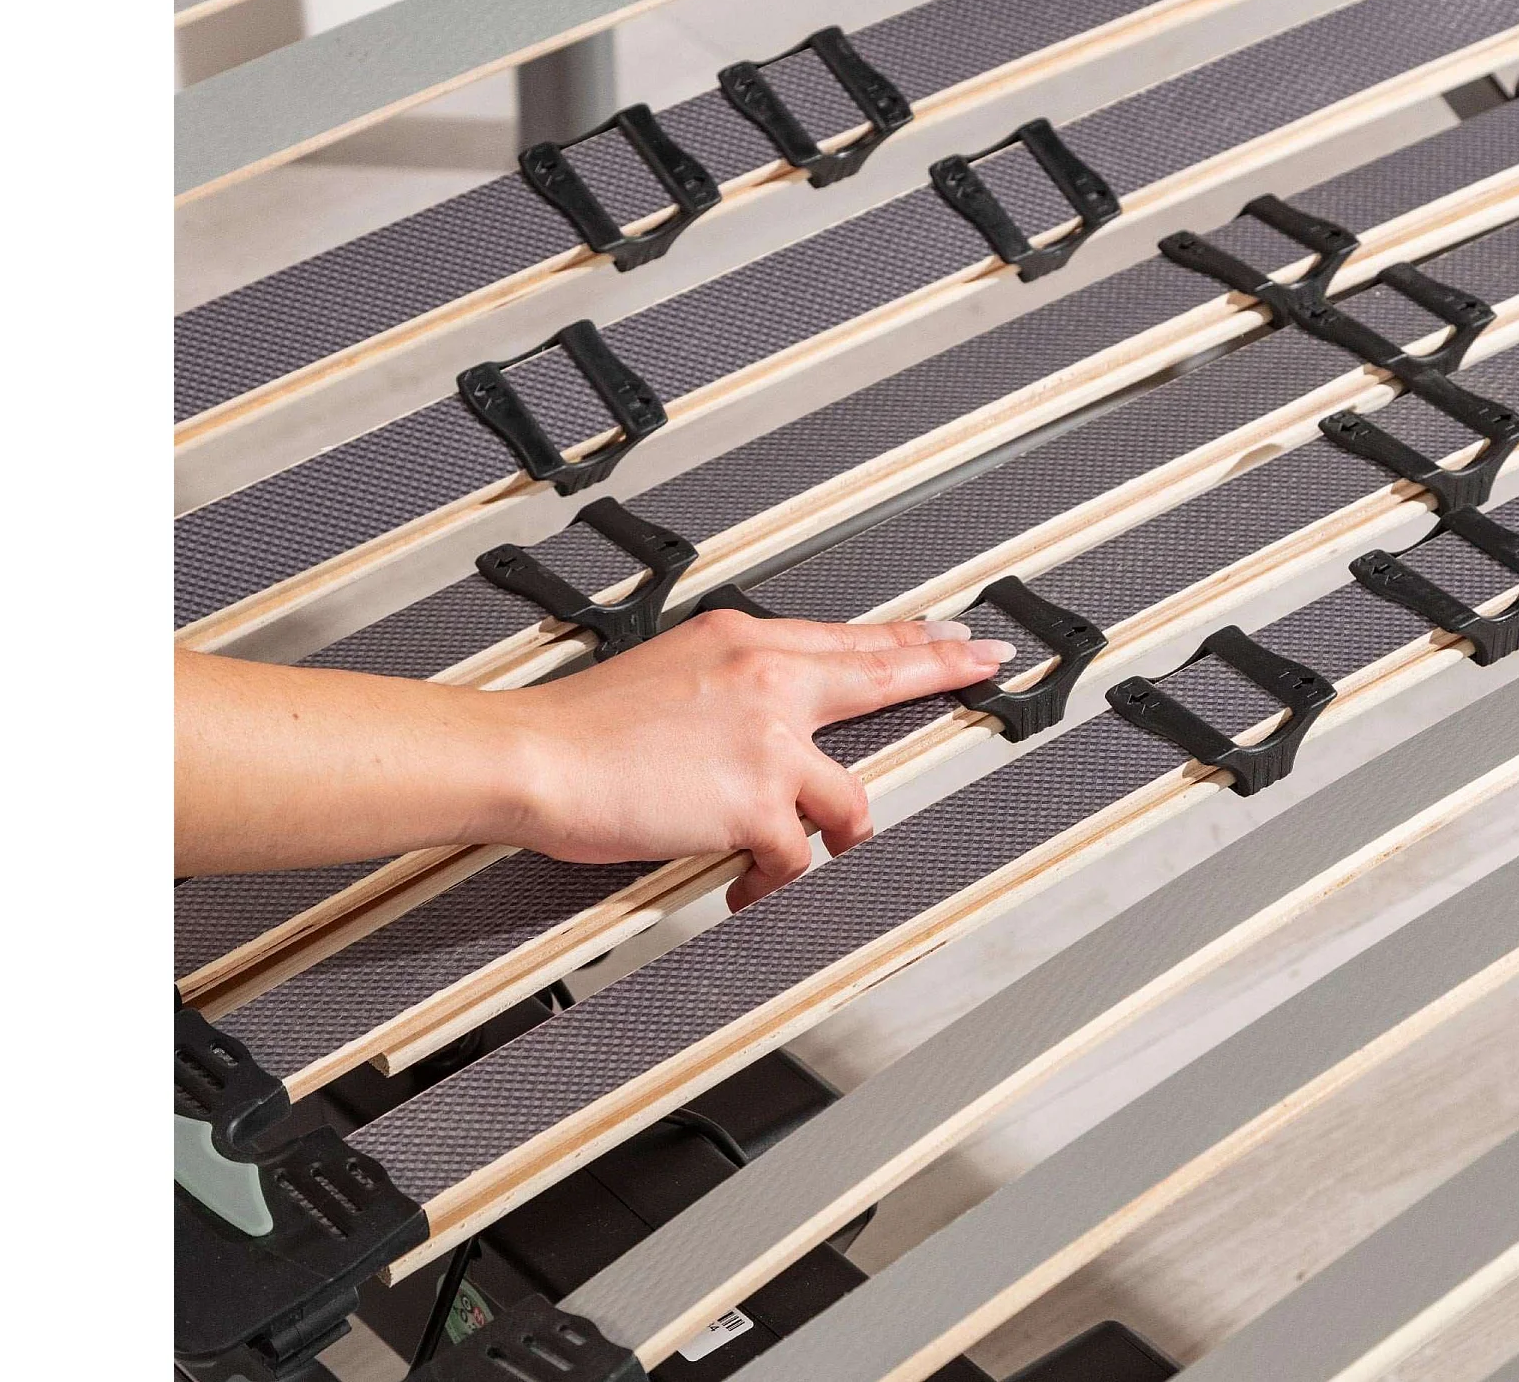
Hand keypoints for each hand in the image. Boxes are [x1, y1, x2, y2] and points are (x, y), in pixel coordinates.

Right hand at [497, 611, 1013, 907]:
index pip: (849, 638)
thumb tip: (773, 718)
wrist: (534, 755)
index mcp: (745, 641)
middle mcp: (768, 679)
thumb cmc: (581, 727)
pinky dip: (769, 883)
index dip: (911, 639)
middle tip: (984, 662)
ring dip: (832, 839)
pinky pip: (796, 857)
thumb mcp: (669, 670)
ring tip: (790, 858)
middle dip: (943, 668)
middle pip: (881, 675)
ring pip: (847, 802)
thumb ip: (733, 685)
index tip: (953, 633)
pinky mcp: (758, 801)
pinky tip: (740, 887)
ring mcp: (770, 740)